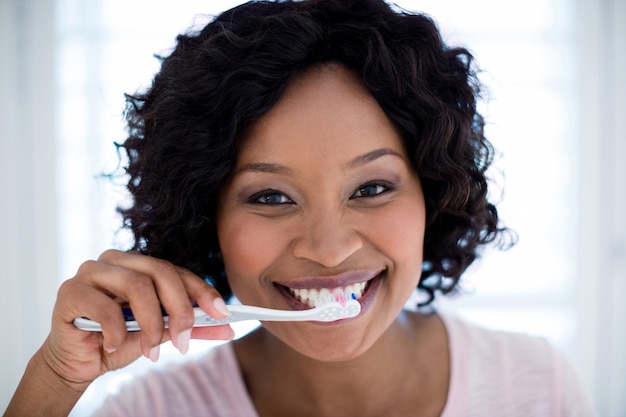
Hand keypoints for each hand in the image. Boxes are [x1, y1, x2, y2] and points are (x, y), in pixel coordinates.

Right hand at [41, 249, 233, 386]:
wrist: (78, 362)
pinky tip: (114, 346)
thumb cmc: (118, 340)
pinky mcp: (70, 291)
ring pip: (136, 286)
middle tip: (183, 341)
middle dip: (179, 309)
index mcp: (138, 264)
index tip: (222, 314)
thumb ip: (189, 327)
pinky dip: (116, 331)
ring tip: (150, 350)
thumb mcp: (160, 334)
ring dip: (151, 323)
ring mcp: (90, 272)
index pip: (176, 271)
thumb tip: (227, 328)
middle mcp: (115, 260)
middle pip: (160, 272)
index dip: (202, 291)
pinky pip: (104, 307)